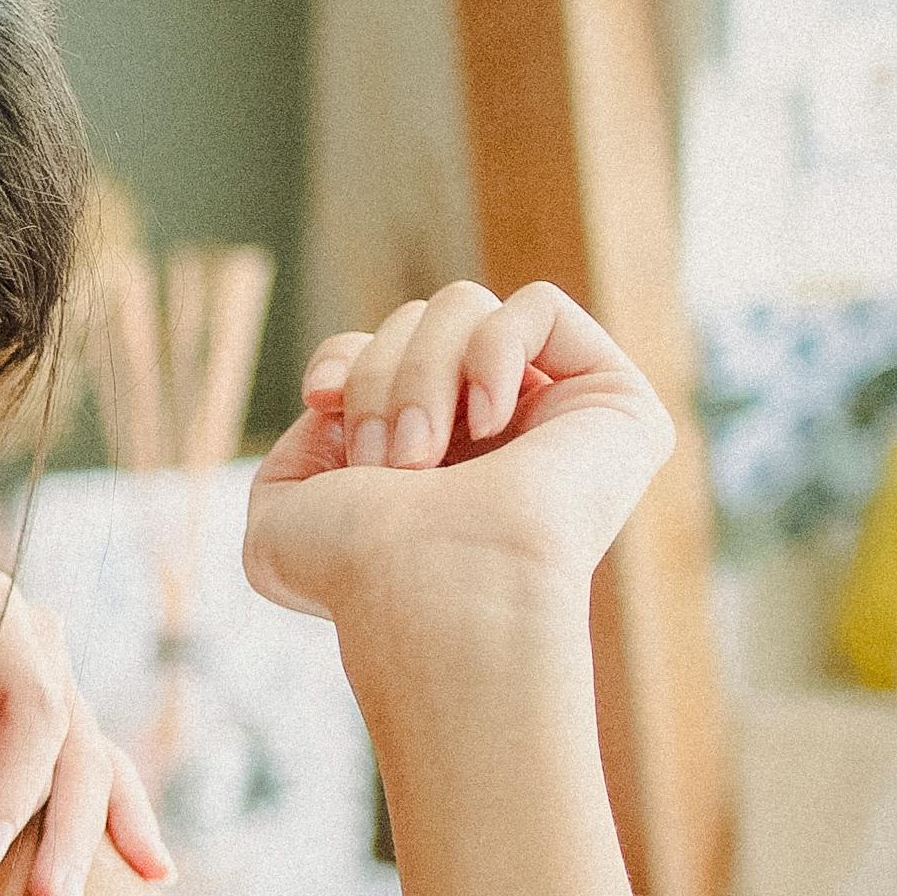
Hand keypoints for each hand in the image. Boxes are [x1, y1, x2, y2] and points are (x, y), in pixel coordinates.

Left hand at [0, 559, 168, 895]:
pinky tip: (154, 872)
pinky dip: (123, 819)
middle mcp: (37, 641)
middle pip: (69, 746)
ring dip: (86, 845)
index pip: (31, 709)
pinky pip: (101, 769)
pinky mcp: (57, 719)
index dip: (12, 791)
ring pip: (92, 766)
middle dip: (58, 838)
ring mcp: (55, 677)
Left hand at [248, 280, 673, 628]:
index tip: (321, 400)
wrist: (426, 589)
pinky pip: (540, 306)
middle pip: (416, 320)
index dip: (345, 358)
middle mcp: (496, 433)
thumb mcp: (281, 514)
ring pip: (464, 307)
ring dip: (421, 375)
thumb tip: (337, 399)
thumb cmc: (353, 568)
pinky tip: (490, 421)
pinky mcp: (615, 404)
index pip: (381, 349)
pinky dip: (493, 349)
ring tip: (422, 460)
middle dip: (379, 380)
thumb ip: (300, 455)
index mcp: (431, 453)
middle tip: (389, 465)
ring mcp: (557, 417)